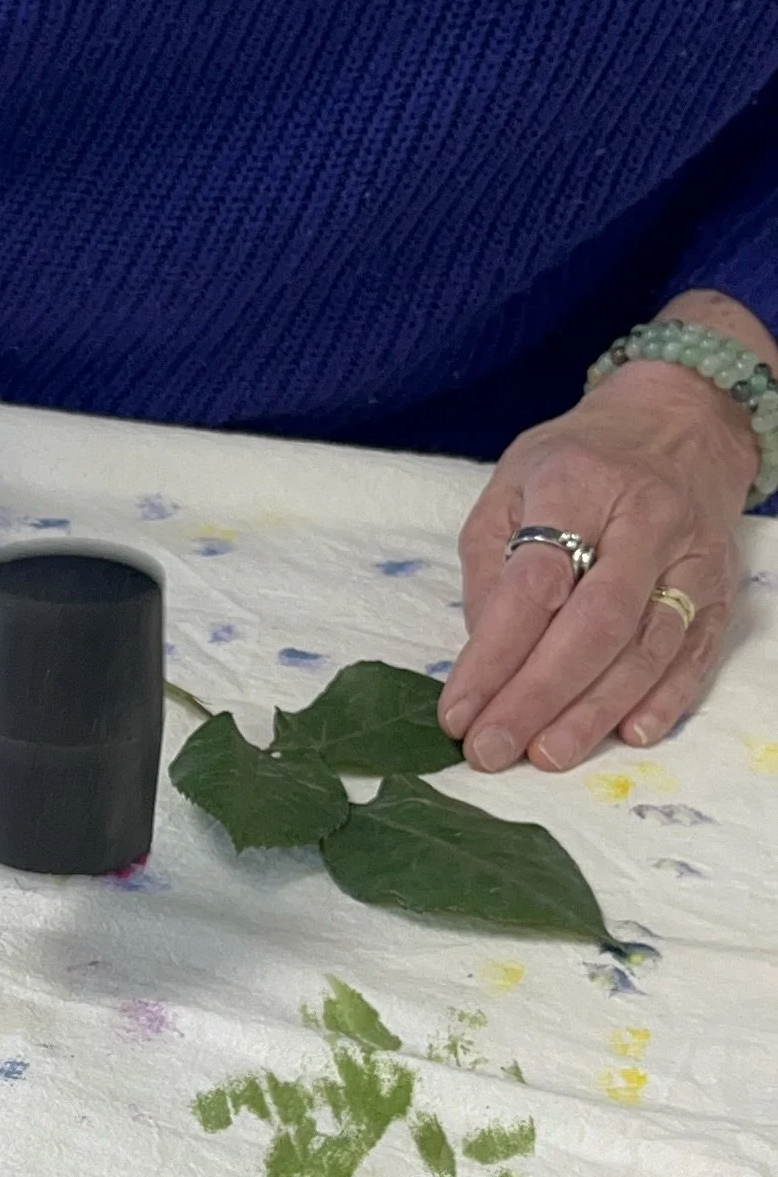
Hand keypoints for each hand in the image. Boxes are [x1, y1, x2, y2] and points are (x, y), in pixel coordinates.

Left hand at [441, 315, 759, 771]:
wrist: (680, 419)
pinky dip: (667, 699)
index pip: (534, 585)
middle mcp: (644, 519)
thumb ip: (490, 567)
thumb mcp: (510, 484)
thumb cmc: (578, 460)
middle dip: (539, 696)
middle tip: (493, 750)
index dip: (493, 657)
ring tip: (547, 757)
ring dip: (596, 711)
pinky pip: (697, 652)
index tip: (456, 713)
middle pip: (595, 623)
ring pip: (648, 647)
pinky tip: (630, 734)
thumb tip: (485, 658)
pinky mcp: (721, 587)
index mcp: (578, 484)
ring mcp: (691, 556)